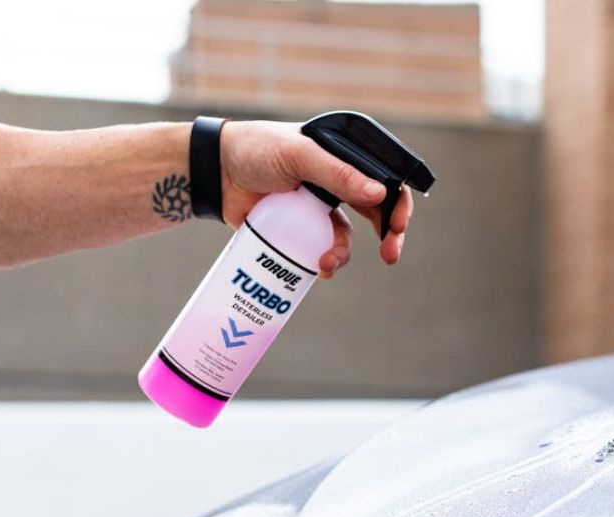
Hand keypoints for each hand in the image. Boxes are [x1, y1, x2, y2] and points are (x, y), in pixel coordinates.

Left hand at [219, 120, 414, 278]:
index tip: (398, 225)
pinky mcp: (300, 229)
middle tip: (390, 255)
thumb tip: (380, 194)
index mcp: (343, 158)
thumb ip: (337, 173)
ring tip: (327, 264)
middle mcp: (337, 182)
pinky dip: (323, 261)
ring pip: (347, 236)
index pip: (384, 179)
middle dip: (388, 235)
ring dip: (345, 253)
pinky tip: (316, 268)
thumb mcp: (299, 156)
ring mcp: (319, 207)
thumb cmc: (256, 150)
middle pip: (376, 212)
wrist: (214, 171)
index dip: (398, 203)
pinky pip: (321, 248)